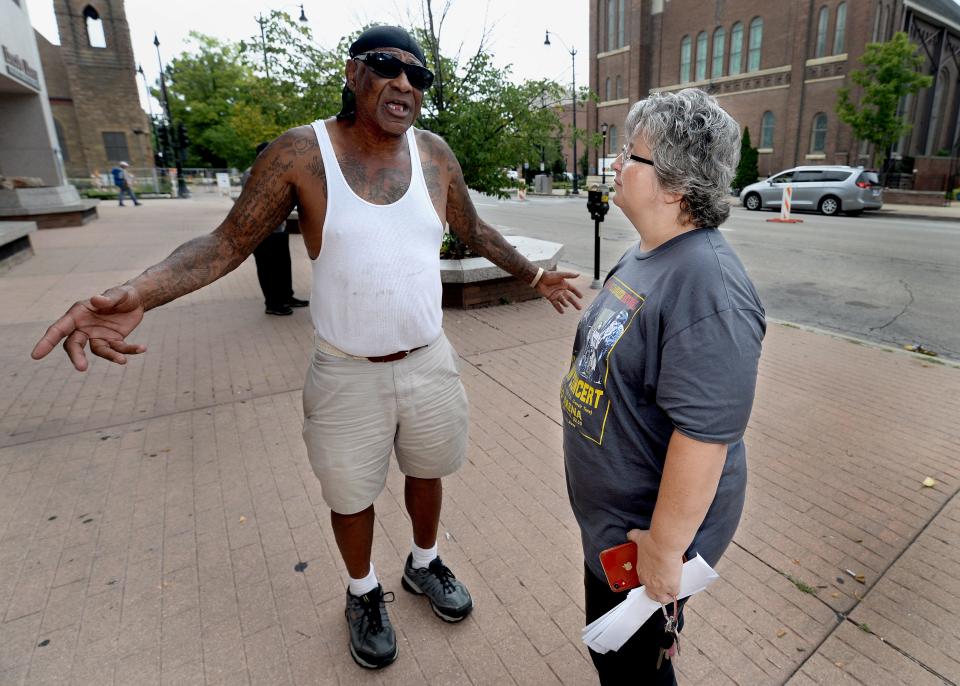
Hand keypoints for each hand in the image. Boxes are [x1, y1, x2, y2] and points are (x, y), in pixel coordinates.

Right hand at [31, 285, 145, 370]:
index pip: (58, 329)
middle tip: (82, 368)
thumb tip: (96, 300)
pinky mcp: (113, 342)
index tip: (35, 355)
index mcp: (78, 314)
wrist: (137, 300)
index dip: (46, 342)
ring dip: (110, 356)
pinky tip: (142, 348)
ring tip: (122, 361)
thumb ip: (108, 298)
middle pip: (74, 345)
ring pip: (98, 351)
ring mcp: (97, 336)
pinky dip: (130, 350)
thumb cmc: (122, 294)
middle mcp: (84, 327)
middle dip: (76, 357)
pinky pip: (118, 349)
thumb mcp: (118, 294)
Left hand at [536, 270, 582, 312]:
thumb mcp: (560, 275)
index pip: (573, 289)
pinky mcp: (551, 298)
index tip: (581, 297)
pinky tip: (562, 312)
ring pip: (563, 301)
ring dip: (565, 303)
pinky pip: (556, 304)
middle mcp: (561, 290)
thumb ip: (569, 275)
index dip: (577, 293)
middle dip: (574, 303)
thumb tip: (578, 274)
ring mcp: (556, 294)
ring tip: (567, 305)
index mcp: (564, 284)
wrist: (539, 279)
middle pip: (569, 298)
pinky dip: (559, 308)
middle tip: (579, 308)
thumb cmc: (549, 275)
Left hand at [626, 529, 681, 603]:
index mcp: (641, 572)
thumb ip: (634, 536)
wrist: (663, 545)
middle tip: (664, 588)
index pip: (644, 581)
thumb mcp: (639, 538)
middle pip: (652, 595)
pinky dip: (677, 589)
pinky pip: (675, 593)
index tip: (655, 576)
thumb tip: (630, 534)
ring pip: (663, 599)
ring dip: (667, 596)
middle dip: (658, 593)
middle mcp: (649, 582)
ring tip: (671, 592)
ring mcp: (660, 586)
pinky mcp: (671, 586)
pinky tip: (679, 584)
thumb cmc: (652, 542)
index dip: (651, 580)